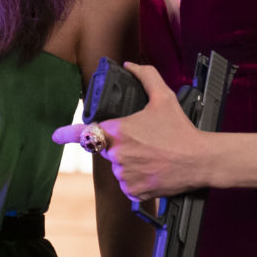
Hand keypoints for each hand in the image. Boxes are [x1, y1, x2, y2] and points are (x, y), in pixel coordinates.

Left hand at [50, 62, 211, 200]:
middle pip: (108, 150)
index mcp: (118, 132)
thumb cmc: (181, 130)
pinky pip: (128, 185)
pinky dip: (137, 179)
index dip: (66, 133)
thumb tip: (130, 65)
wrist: (200, 160)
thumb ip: (146, 76)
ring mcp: (124, 175)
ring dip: (130, 163)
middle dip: (121, 145)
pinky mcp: (134, 191)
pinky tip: (153, 170)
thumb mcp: (164, 97)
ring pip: (119, 168)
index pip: (83, 133)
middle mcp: (117, 155)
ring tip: (152, 156)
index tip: (56, 135)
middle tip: (145, 142)